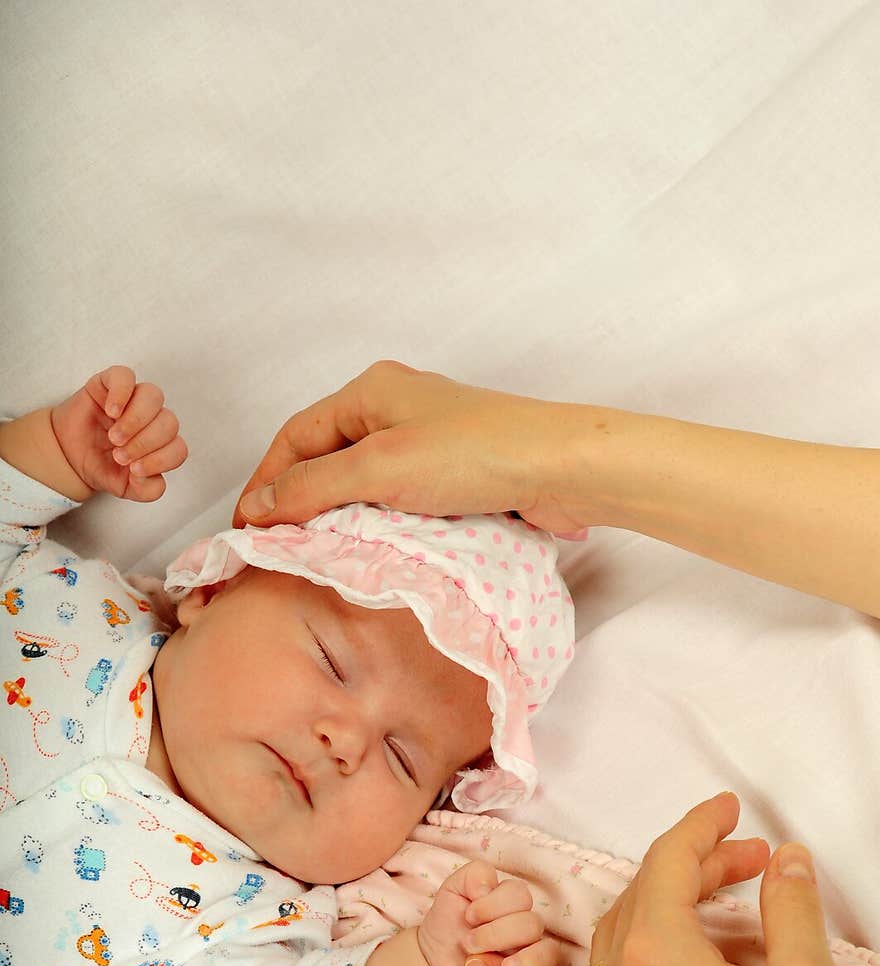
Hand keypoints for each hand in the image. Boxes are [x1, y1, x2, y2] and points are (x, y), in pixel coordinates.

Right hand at [50, 365, 186, 501]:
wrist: (68, 454)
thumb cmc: (101, 466)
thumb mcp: (125, 488)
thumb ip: (145, 490)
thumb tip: (152, 479)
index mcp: (161, 444)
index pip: (178, 448)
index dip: (160, 461)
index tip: (134, 470)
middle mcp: (153, 419)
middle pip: (169, 422)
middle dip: (145, 443)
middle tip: (119, 455)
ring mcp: (134, 398)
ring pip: (153, 396)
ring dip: (136, 419)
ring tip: (115, 437)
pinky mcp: (112, 382)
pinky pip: (125, 376)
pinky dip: (121, 393)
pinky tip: (110, 412)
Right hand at [234, 359, 588, 535]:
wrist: (559, 469)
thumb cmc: (472, 456)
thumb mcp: (379, 469)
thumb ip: (314, 487)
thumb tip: (260, 506)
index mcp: (370, 391)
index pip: (296, 436)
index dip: (265, 481)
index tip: (246, 528)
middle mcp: (394, 409)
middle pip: (325, 456)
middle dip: (297, 499)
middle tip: (275, 546)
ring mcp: (425, 441)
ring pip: (360, 480)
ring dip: (336, 515)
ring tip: (314, 554)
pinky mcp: (452, 473)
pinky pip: (395, 497)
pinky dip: (375, 522)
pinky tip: (368, 550)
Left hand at [418, 859, 567, 965]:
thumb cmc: (447, 927)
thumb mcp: (451, 892)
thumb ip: (473, 876)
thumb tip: (489, 887)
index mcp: (512, 903)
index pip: (519, 895)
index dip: (493, 904)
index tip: (468, 916)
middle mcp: (527, 927)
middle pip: (531, 924)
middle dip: (496, 934)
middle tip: (469, 944)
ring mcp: (534, 955)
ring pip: (547, 952)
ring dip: (521, 960)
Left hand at [466, 792, 840, 965]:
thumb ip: (791, 906)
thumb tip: (786, 856)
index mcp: (659, 948)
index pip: (672, 860)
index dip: (702, 827)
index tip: (730, 811)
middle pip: (649, 892)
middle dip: (699, 866)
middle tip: (753, 861)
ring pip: (615, 932)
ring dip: (656, 904)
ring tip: (707, 898)